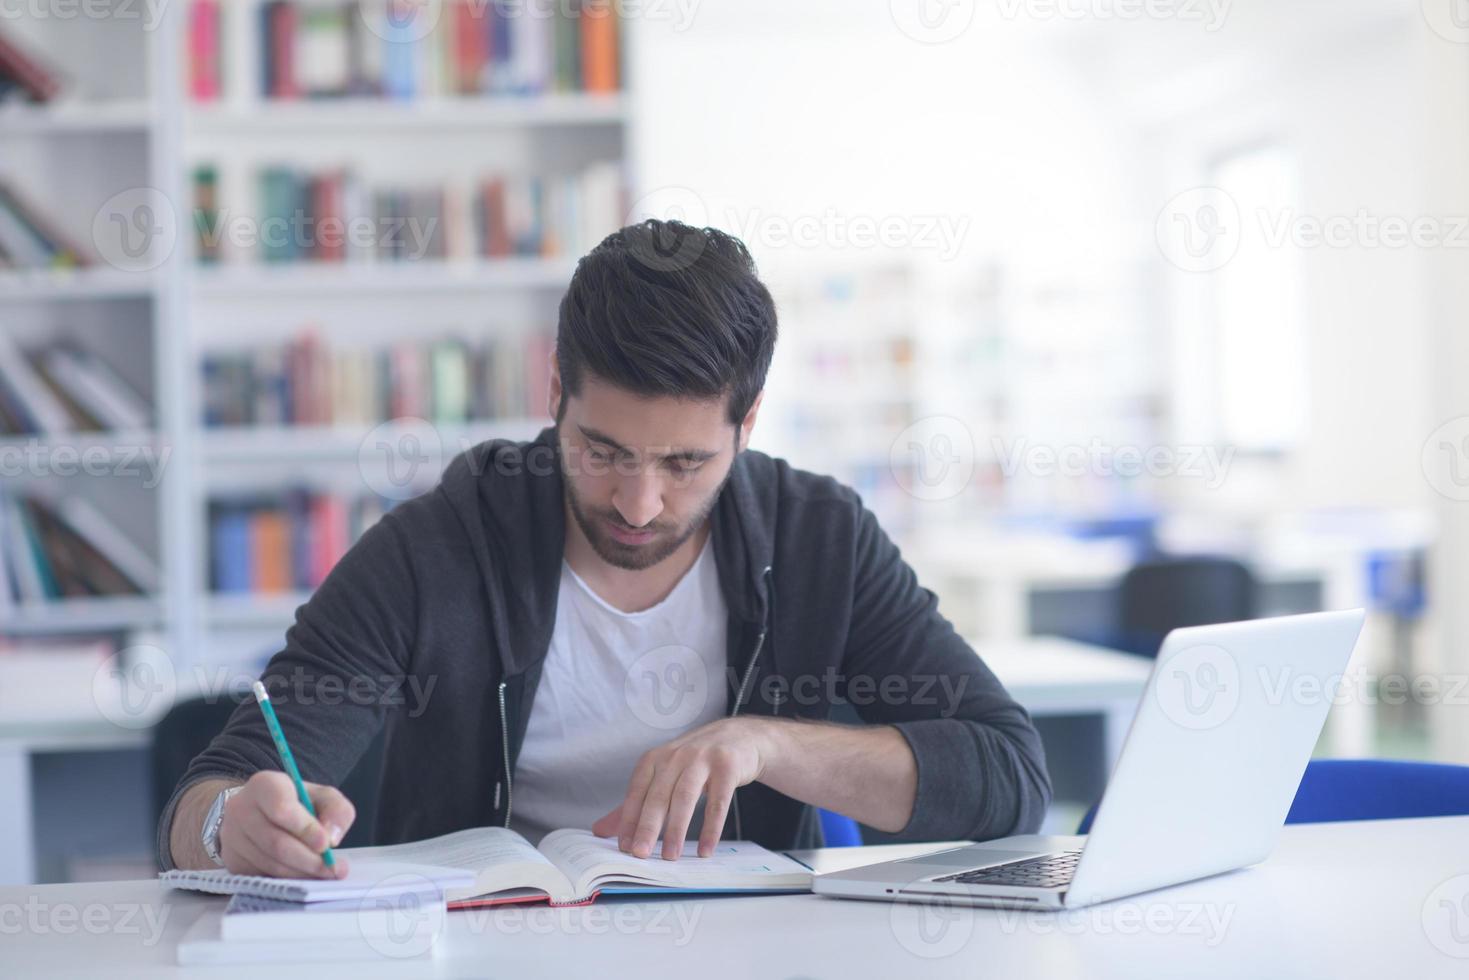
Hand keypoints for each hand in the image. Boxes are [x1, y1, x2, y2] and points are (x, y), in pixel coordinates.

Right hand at [219, 771, 355, 878]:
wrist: (261, 812)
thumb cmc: (297, 803)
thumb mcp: (323, 796)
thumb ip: (336, 810)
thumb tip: (332, 838)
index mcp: (264, 785)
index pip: (282, 809)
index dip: (306, 829)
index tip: (326, 845)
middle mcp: (241, 809)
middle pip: (276, 842)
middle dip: (309, 860)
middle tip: (332, 869)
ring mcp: (231, 836)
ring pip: (270, 863)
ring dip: (300, 873)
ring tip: (322, 873)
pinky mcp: (231, 859)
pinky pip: (261, 875)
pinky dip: (286, 880)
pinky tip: (302, 876)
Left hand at [591, 717, 774, 859]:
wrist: (739, 737)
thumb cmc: (695, 762)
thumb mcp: (663, 775)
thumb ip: (635, 803)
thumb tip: (600, 830)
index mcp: (655, 759)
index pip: (637, 791)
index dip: (629, 819)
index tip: (623, 846)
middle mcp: (676, 756)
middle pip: (658, 795)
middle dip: (648, 826)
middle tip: (640, 854)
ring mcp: (703, 759)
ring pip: (685, 797)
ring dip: (677, 829)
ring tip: (670, 856)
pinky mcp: (727, 767)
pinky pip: (718, 802)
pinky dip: (711, 828)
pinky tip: (705, 849)